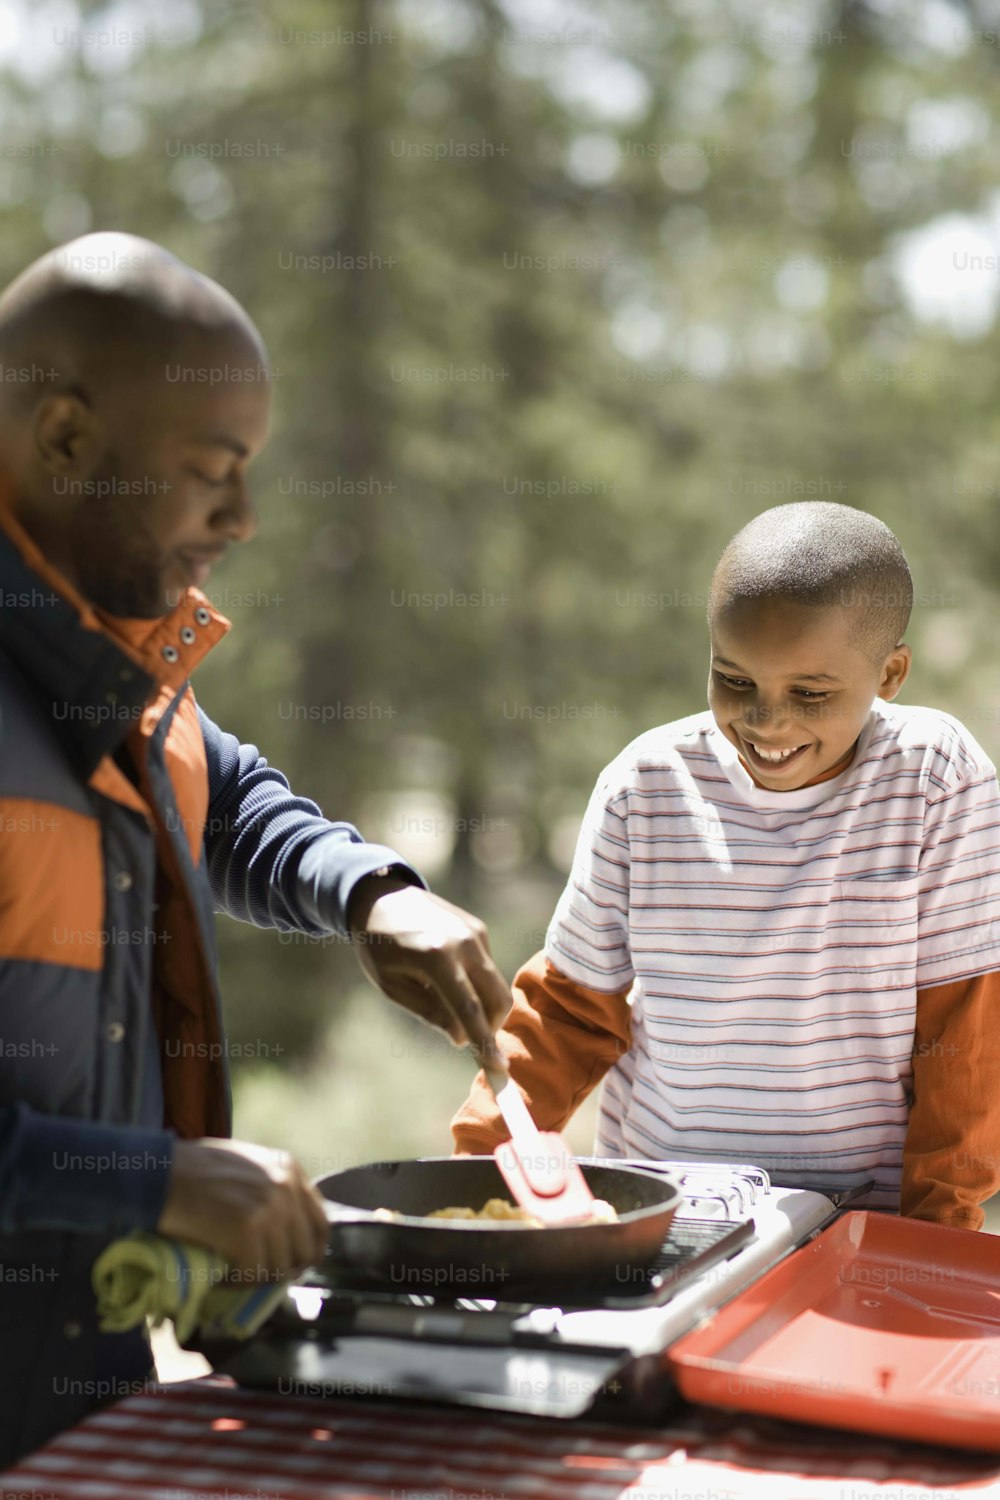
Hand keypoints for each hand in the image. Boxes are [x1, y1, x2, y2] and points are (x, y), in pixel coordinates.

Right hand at [156, 1138, 329, 1281]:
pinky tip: (221, 1276)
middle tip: (260, 1275)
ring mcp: (268, 1209)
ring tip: (234, 1273)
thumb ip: (272, 1188)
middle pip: (305, 1250)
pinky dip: (237, 1283)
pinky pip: (253, 1275)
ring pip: (279, 1267)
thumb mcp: (246, 1165)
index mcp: (288, 1168)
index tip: (291, 1264)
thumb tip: (287, 1231)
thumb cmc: (192, 1169)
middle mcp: (285, 1187)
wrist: (157, 1173)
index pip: (321, 1222)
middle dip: (284, 1269)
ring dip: (257, 1278)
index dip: (309, 1250)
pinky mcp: (246, 1232)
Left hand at [348, 878, 510, 1077]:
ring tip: (447, 1002)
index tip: (499, 1070)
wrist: (379, 897)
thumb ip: (429, 1012)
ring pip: (497, 985)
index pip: (469, 1009)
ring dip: (484, 1007)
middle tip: (469, 1039)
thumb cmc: (378, 947)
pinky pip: (487, 968)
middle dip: (491, 1027)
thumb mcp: (392, 986)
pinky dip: (476, 984)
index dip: (485, 1043)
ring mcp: (475, 933)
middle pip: (497, 999)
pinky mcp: (479, 928)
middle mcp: (463, 942)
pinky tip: (448, 975)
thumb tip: (463, 1038)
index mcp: (436, 957)